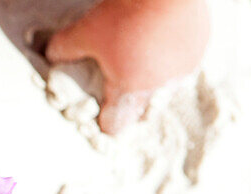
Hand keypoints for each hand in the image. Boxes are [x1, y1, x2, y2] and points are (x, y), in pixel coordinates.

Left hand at [46, 0, 209, 133]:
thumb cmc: (125, 12)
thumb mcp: (86, 31)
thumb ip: (65, 48)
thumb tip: (50, 54)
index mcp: (129, 89)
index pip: (116, 123)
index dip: (107, 121)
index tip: (102, 117)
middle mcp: (159, 86)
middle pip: (144, 110)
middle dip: (132, 105)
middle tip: (122, 91)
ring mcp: (182, 68)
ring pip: (167, 88)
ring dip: (156, 82)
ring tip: (144, 66)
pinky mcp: (200, 47)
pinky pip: (184, 62)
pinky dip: (173, 58)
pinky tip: (163, 44)